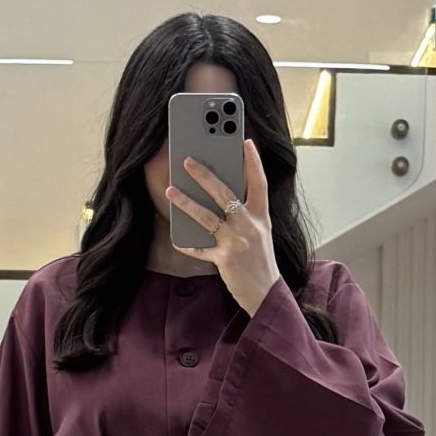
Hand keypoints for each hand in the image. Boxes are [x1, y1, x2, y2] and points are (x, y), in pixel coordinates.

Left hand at [165, 137, 278, 317]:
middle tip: (187, 160)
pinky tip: (177, 239)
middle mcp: (250, 226)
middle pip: (225, 194)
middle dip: (204, 176)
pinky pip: (201, 249)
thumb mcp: (260, 233)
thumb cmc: (261, 261)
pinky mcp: (225, 260)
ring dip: (186, 202)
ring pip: (207, 217)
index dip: (253, 162)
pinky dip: (188, 244)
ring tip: (170, 190)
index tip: (246, 141)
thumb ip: (245, 215)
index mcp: (261, 217)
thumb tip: (221, 197)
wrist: (266, 294)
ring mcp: (237, 242)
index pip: (259, 183)